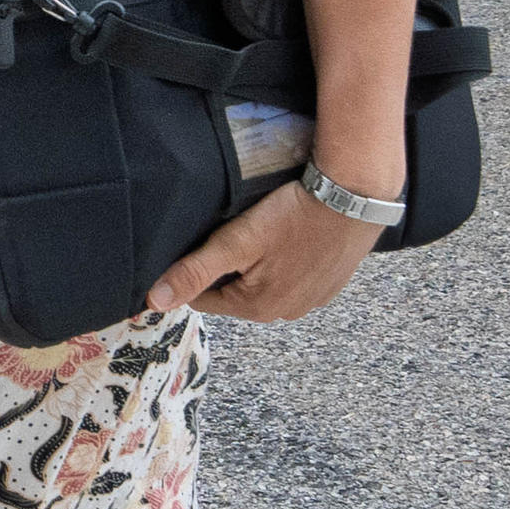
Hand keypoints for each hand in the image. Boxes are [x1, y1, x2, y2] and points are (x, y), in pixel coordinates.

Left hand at [146, 168, 387, 323]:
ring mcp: (313, 300)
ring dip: (258, 265)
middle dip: (227, 268)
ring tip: (262, 232)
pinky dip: (286, 261)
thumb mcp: (238, 240)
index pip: (204, 298)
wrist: (355, 195)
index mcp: (256, 308)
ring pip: (266, 285)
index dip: (194, 271)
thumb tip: (154, 301)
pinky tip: (289, 237)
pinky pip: (295, 277)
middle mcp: (285, 313)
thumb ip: (194, 271)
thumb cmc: (295, 214)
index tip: (196, 244)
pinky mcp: (331, 283)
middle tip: (231, 231)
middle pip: (236, 292)